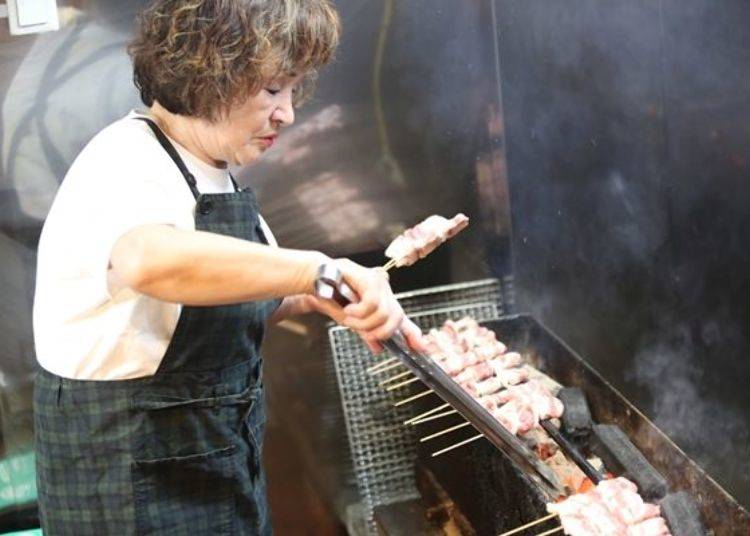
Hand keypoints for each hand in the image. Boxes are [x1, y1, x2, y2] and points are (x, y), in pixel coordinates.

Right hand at [306, 259, 425, 353]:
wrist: (315, 278)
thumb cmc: (330, 296)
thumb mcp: (351, 320)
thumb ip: (367, 332)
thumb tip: (378, 348)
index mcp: (382, 301)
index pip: (403, 319)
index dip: (413, 334)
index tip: (420, 347)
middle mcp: (384, 291)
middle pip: (397, 317)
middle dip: (381, 331)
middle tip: (364, 334)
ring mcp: (379, 283)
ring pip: (384, 314)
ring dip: (364, 322)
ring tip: (349, 317)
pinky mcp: (370, 279)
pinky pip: (373, 304)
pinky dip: (359, 311)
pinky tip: (349, 308)